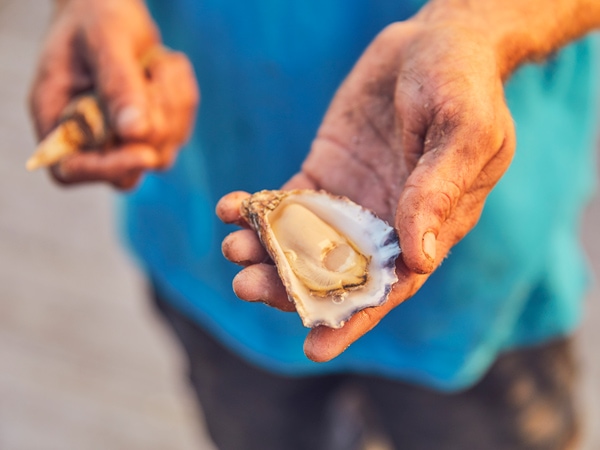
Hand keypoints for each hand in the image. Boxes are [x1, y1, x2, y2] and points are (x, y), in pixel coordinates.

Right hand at [29, 0, 198, 188]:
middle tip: (154, 74)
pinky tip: (166, 65)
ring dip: (171, 105)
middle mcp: (88, 139)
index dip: (105, 169)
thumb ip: (116, 84)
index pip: (70, 170)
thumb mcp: (102, 40)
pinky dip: (182, 96)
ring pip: (162, 153)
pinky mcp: (153, 134)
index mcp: (56, 119)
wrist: (113, 9)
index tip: (143, 153)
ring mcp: (122, 141)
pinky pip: (181, 131)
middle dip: (152, 127)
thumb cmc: (96, 19)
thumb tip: (134, 132)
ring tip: (157, 62)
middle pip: (127, 171)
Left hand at [218, 19, 515, 361]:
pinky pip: (286, 200)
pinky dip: (258, 209)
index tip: (314, 347)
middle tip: (247, 285)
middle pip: (333, 272)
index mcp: (427, 228)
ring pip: (302, 242)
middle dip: (289, 287)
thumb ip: (440, 191)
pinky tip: (232, 209)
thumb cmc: (464, 85)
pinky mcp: (323, 172)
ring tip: (233, 248)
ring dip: (265, 251)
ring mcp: (349, 200)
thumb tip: (419, 257)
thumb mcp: (464, 131)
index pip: (388, 288)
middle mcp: (384, 224)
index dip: (352, 319)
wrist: (436, 42)